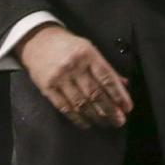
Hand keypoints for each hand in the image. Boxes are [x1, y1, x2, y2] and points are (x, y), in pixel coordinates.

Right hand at [15, 24, 132, 129]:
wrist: (37, 40)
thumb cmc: (67, 45)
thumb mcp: (88, 49)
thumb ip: (105, 67)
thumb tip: (124, 85)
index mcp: (87, 54)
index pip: (107, 78)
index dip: (119, 95)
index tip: (127, 108)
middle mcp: (73, 66)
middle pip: (95, 93)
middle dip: (110, 110)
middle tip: (119, 121)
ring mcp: (59, 78)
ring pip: (81, 103)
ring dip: (96, 117)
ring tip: (106, 123)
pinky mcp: (47, 88)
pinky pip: (65, 108)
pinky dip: (77, 119)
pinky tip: (87, 123)